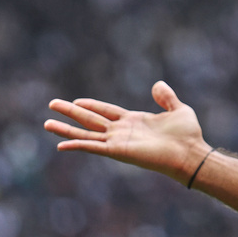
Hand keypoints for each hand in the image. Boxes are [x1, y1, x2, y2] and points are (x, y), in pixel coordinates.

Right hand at [44, 80, 209, 184]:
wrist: (191, 152)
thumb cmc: (188, 134)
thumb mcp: (178, 109)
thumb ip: (167, 97)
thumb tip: (158, 84)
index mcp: (134, 121)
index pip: (107, 111)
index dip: (92, 106)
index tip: (76, 101)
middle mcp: (123, 131)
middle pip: (91, 120)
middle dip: (71, 113)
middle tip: (52, 104)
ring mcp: (119, 142)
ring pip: (86, 133)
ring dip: (66, 129)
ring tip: (46, 123)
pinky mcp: (118, 151)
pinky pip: (93, 147)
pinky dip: (77, 145)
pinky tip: (60, 145)